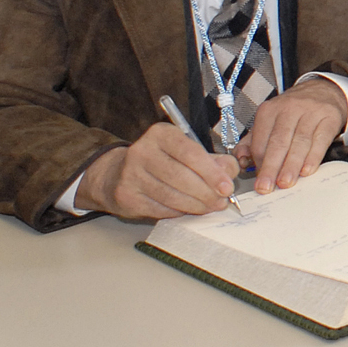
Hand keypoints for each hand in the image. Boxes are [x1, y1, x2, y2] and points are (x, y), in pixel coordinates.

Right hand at [76, 123, 241, 220]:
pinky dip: (178, 212)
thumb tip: (229, 174)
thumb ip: (213, 161)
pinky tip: (187, 210)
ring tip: (209, 207)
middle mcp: (142, 150)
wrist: (117, 175)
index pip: (190, 152)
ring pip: (171, 195)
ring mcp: (131, 174)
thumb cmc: (162, 162)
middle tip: (221, 201)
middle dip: (206, 192)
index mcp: (161, 134)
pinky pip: (160, 209)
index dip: (211, 172)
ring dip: (195, 205)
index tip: (227, 187)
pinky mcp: (126, 196)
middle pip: (181, 176)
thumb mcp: (187, 152)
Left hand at [239, 76, 347, 190]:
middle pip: (278, 141)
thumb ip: (253, 141)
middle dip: (271, 167)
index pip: (261, 140)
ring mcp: (311, 112)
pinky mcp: (329, 118)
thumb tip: (241, 159)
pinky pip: (320, 139)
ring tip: (285, 183)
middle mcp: (289, 108)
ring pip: (299, 142)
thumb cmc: (293, 112)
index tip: (259, 181)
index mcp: (269, 110)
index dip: (258, 162)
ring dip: (291, 165)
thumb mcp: (271, 120)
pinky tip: (307, 170)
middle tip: (266, 187)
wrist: (323, 91)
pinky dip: (313, 157)